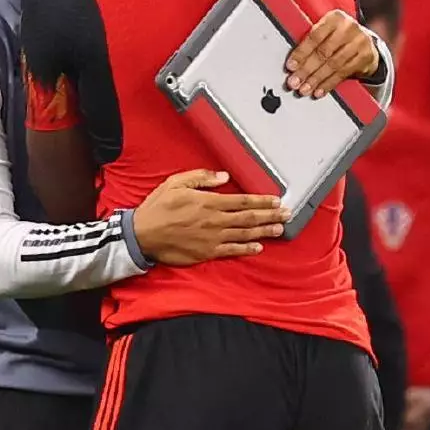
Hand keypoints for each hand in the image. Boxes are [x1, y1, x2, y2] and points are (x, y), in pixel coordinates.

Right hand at [133, 170, 289, 264]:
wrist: (142, 235)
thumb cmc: (158, 207)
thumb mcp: (175, 183)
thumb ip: (201, 178)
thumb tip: (224, 177)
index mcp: (208, 202)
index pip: (242, 201)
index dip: (261, 201)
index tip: (276, 200)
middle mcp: (214, 221)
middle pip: (249, 218)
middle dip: (270, 215)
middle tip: (287, 214)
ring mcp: (212, 239)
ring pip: (244, 234)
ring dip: (264, 231)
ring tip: (280, 229)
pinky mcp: (207, 253)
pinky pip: (232, 251)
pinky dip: (247, 249)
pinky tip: (259, 247)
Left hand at [285, 10, 378, 97]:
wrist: (366, 43)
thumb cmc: (338, 37)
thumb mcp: (326, 32)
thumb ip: (311, 42)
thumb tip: (293, 62)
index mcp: (334, 18)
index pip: (315, 36)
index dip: (301, 53)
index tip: (290, 66)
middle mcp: (348, 27)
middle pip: (323, 52)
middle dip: (306, 69)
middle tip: (294, 82)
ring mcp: (359, 42)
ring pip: (333, 64)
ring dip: (316, 79)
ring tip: (304, 89)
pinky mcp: (365, 57)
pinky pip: (343, 73)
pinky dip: (328, 84)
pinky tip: (319, 90)